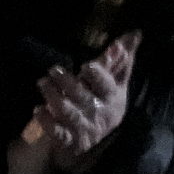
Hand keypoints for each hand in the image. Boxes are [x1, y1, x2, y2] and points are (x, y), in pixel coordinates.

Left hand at [34, 33, 135, 173]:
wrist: (87, 139)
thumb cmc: (102, 104)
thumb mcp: (114, 83)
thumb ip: (121, 59)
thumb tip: (135, 33)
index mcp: (113, 98)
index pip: (107, 85)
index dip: (98, 76)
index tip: (87, 66)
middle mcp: (100, 113)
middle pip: (83, 97)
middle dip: (68, 83)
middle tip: (53, 70)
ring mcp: (84, 128)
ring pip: (68, 112)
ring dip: (53, 96)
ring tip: (42, 82)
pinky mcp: (69, 140)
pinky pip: (57, 132)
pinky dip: (47, 121)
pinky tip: (38, 109)